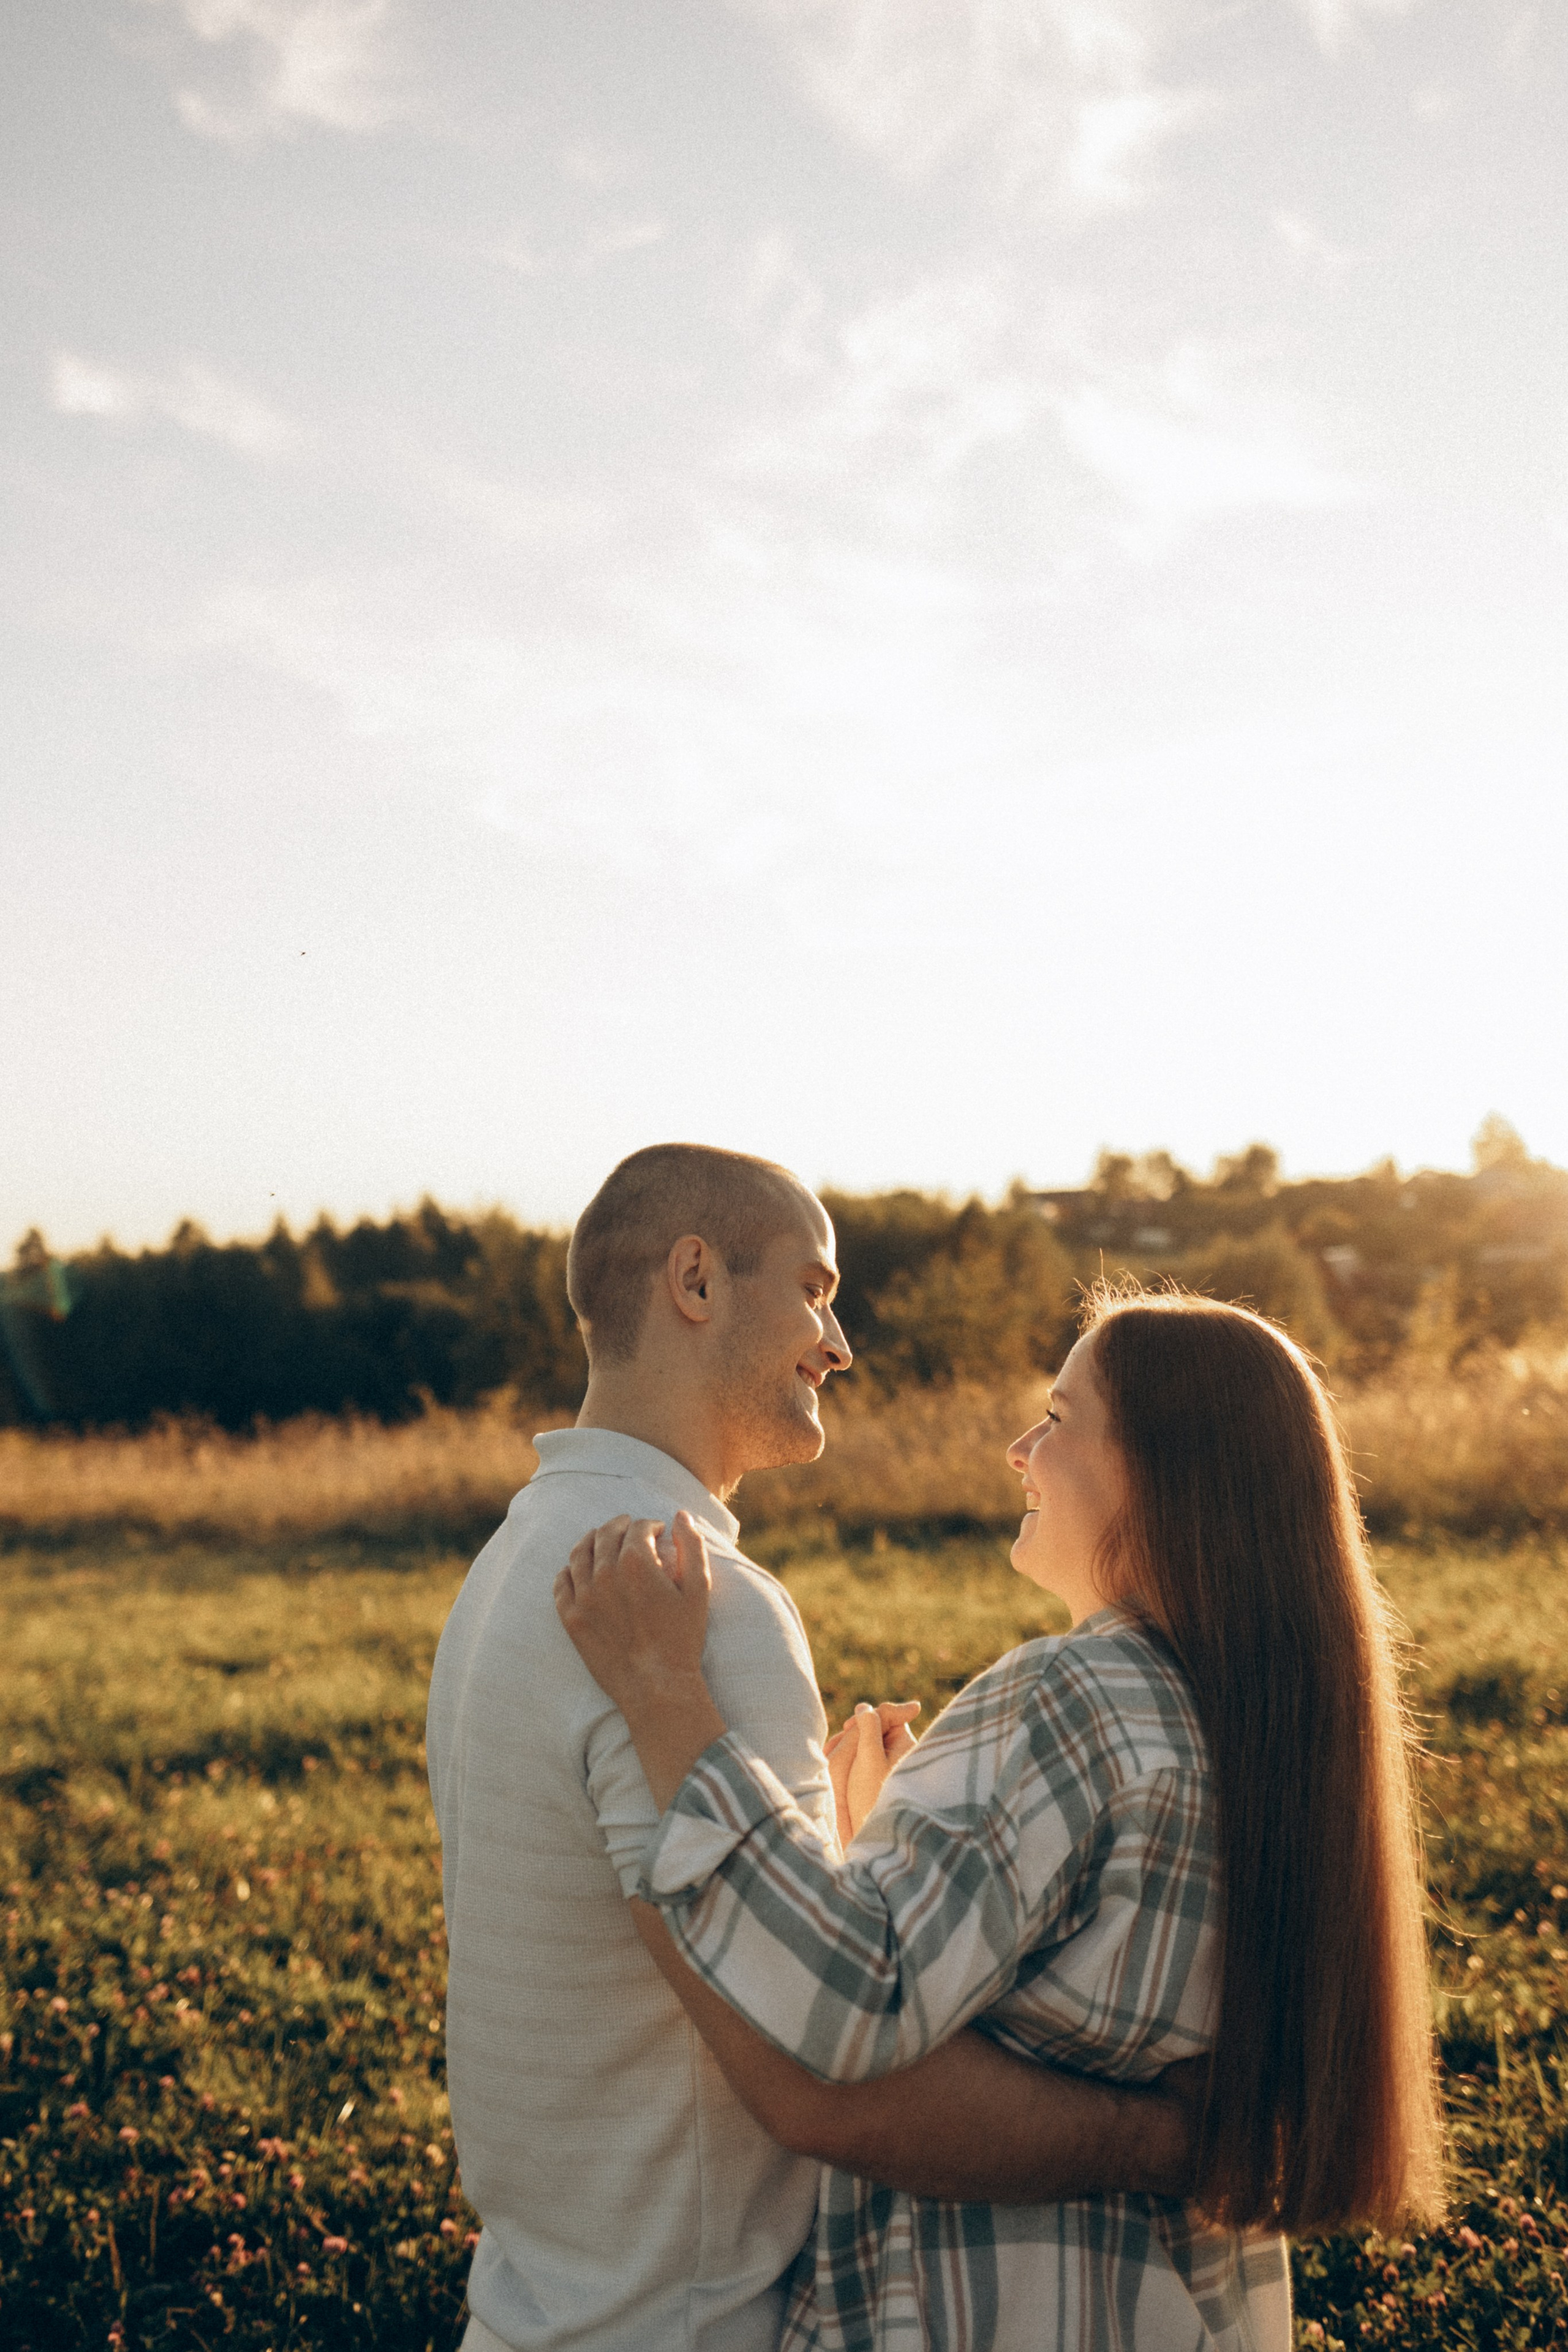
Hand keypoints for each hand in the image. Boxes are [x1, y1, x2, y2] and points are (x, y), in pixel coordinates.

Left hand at [553, 1512, 711, 1713]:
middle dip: (621, 1527)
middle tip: (630, 1529)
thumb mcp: (699, 1589)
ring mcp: (584, 1597)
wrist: (657, 1686)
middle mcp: (605, 1574)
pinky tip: (577, 1570)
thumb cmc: (682, 1639)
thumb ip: (692, 1547)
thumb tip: (681, 1516)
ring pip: (579, 1553)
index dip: (650, 1526)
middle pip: (606, 1535)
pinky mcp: (571, 1619)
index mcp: (637, 1563)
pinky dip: (569, 1570)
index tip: (657, 1532)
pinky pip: (561, 1583)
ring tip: (601, 1541)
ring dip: (592, 1541)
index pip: (637, 1528)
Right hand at [825, 1699, 920, 1845]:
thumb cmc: (870, 1794)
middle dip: (852, 1734)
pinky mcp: (872, 1779)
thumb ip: (869, 1726)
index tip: (848, 1726)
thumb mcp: (870, 1755)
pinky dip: (844, 1761)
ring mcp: (885, 1767)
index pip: (886, 1715)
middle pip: (872, 1729)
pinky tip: (833, 1769)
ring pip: (861, 1744)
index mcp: (904, 1744)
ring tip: (831, 1756)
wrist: (868, 1834)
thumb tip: (866, 1707)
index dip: (866, 1716)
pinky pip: (858, 1760)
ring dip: (845, 1747)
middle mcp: (898, 1754)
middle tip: (837, 1743)